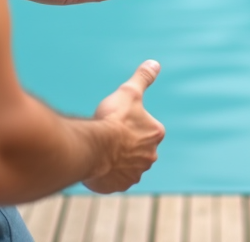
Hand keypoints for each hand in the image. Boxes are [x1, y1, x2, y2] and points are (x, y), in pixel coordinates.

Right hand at [83, 61, 165, 193]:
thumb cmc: (113, 118)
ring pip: (126, 165)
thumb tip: (155, 63)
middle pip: (137, 147)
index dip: (130, 122)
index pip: (146, 127)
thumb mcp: (129, 92)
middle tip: (108, 135)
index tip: (117, 121)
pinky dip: (106, 174)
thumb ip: (143, 78)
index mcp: (155, 134)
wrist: (93, 146)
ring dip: (116, 159)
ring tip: (100, 150)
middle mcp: (150, 157)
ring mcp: (134, 174)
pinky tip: (96, 163)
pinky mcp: (118, 186)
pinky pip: (113, 180)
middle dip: (125, 143)